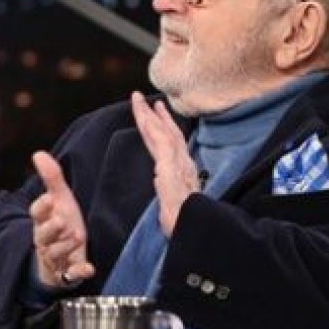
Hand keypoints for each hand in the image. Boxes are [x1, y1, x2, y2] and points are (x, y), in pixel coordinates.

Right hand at [29, 151, 94, 287]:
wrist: (62, 258)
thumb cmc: (60, 224)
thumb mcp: (59, 201)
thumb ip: (51, 178)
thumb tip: (38, 153)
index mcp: (42, 221)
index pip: (37, 213)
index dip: (42, 207)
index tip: (50, 199)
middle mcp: (45, 240)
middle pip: (43, 235)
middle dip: (52, 229)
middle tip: (63, 221)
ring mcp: (55, 258)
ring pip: (55, 254)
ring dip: (66, 246)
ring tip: (78, 236)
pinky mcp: (66, 274)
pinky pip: (70, 275)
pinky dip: (78, 273)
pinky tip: (88, 269)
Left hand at [130, 92, 201, 234]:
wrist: (191, 231)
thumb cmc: (185, 224)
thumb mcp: (176, 207)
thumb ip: (171, 197)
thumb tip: (164, 195)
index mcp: (183, 171)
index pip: (172, 143)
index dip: (163, 125)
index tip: (156, 110)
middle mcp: (183, 164)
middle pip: (167, 132)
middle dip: (153, 114)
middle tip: (140, 97)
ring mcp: (178, 165)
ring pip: (162, 133)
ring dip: (148, 115)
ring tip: (137, 99)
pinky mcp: (172, 169)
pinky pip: (162, 144)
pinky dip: (155, 129)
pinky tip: (147, 118)